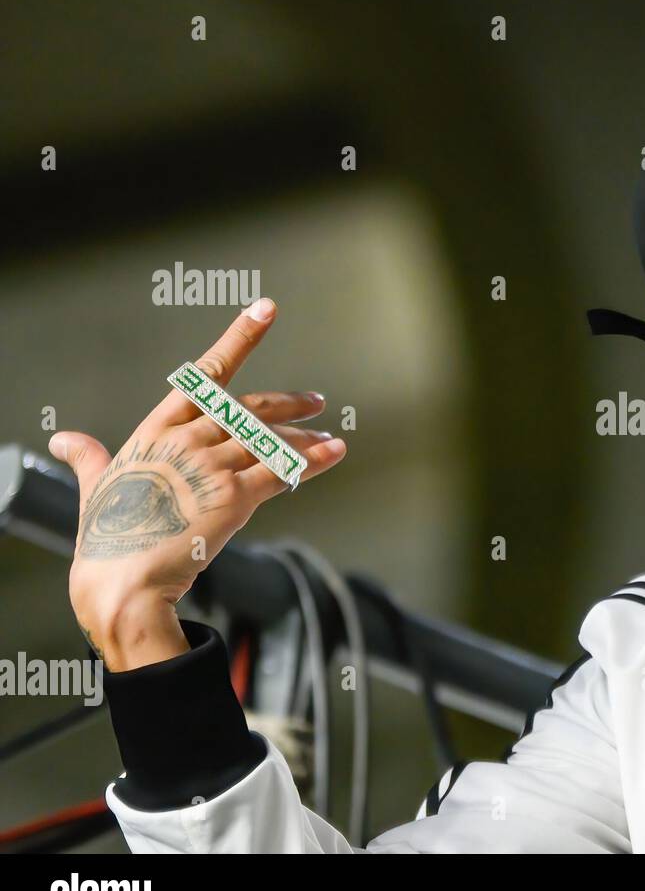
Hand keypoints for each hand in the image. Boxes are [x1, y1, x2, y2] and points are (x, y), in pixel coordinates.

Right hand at [49, 299, 346, 670]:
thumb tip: (63, 439)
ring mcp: (212, 466)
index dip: (239, 339)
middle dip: (288, 403)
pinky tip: (336, 451)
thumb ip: (90, 457)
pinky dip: (314, 460)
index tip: (265, 310)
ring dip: (305, 438)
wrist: (122, 580)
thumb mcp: (95, 486)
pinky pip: (284, 470)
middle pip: (249, 408)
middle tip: (316, 402)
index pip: (204, 375)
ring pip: (271, 440)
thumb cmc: (107, 535)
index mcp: (156, 430)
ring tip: (329, 437)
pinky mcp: (235, 497)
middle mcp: (187, 439)